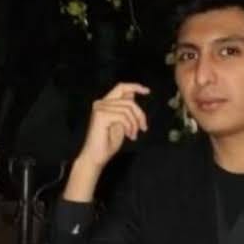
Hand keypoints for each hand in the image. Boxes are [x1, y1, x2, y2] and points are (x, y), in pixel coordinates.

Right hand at [63, 83, 149, 202]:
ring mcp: (99, 108)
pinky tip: (129, 136)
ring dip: (135, 124)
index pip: (121, 87)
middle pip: (129, 99)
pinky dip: (130, 126)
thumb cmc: (108, 143)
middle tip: (143, 128)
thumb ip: (125, 109)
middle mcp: (100, 103)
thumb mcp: (122, 122)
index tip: (147, 91)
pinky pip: (123, 116)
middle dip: (140, 114)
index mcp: (104, 103)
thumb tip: (132, 94)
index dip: (135, 86)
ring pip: (128, 108)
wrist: (96, 157)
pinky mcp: (100, 116)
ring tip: (134, 135)